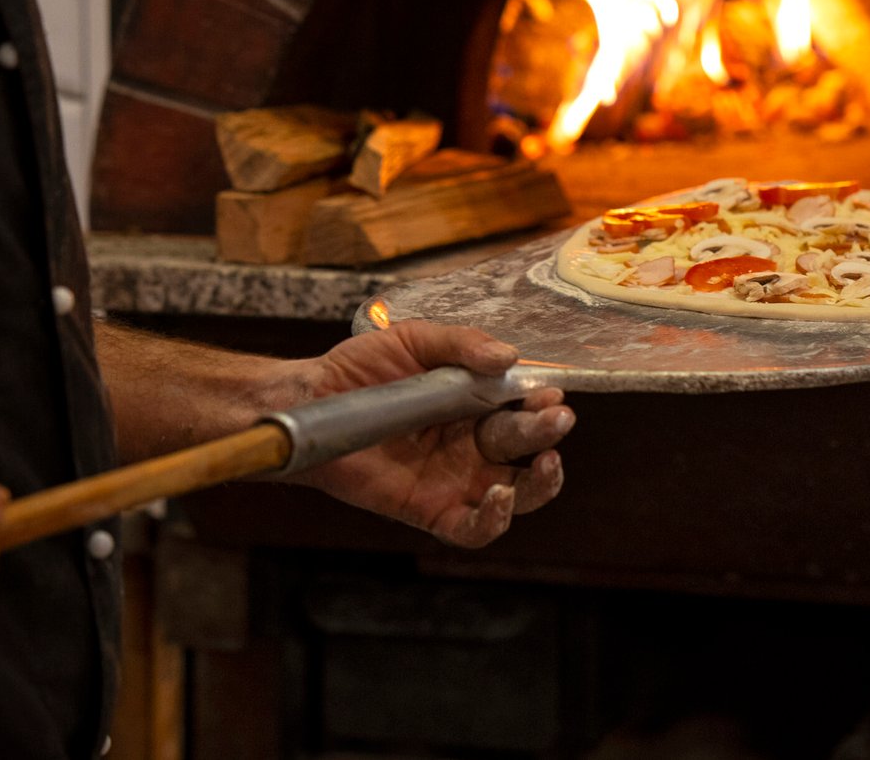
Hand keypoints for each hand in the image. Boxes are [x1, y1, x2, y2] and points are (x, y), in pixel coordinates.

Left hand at [294, 321, 573, 547]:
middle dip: (546, 433)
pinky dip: (494, 521)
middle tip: (555, 420)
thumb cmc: (361, 368)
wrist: (313, 402)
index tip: (550, 393)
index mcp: (477, 401)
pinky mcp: (430, 508)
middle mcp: (474, 442)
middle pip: (527, 447)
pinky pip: (472, 529)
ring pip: (518, 494)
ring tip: (544, 465)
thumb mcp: (414, 340)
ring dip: (541, 484)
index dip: (544, 402)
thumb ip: (461, 344)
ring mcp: (456, 479)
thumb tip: (509, 356)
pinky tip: (498, 500)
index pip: (526, 405)